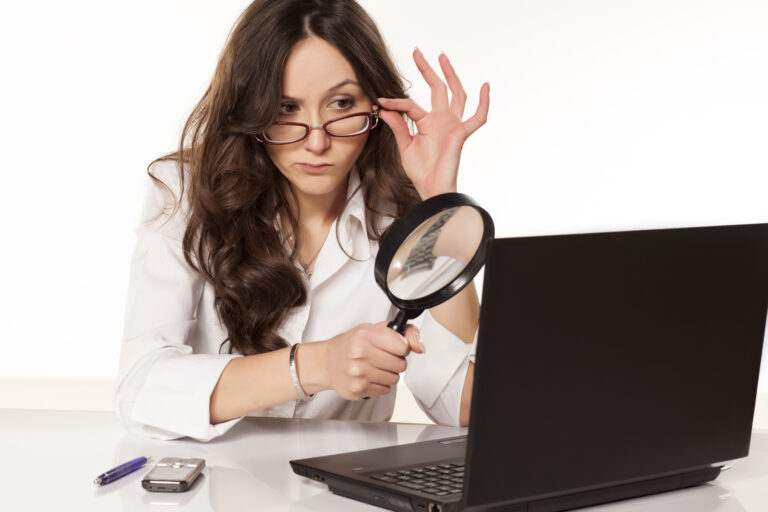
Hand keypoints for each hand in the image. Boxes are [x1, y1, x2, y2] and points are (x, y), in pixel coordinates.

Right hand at [321, 322, 423, 399]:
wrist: (326, 362)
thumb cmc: (351, 344)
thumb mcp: (374, 329)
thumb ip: (403, 332)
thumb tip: (420, 347)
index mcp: (365, 335)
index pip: (403, 346)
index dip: (401, 347)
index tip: (394, 346)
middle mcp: (360, 353)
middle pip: (401, 365)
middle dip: (395, 361)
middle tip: (381, 357)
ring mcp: (358, 373)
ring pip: (394, 379)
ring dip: (388, 374)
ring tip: (373, 366)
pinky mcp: (358, 389)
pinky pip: (385, 390)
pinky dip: (379, 384)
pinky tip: (368, 376)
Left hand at [377, 49, 489, 199]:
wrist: (431, 188)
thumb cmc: (420, 171)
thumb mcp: (404, 146)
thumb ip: (398, 126)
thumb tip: (385, 108)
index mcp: (426, 123)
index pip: (410, 105)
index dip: (395, 102)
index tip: (380, 101)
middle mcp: (440, 120)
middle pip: (437, 88)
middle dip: (428, 70)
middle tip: (418, 52)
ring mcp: (452, 125)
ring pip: (455, 94)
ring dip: (450, 75)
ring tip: (442, 57)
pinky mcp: (460, 133)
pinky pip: (477, 118)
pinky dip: (484, 103)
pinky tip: (485, 86)